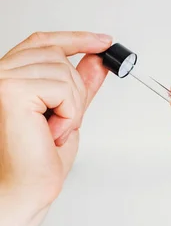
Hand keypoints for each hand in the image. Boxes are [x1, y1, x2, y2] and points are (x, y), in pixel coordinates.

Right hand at [0, 31, 111, 203]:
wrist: (28, 186)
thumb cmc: (39, 159)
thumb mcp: (69, 113)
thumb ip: (81, 85)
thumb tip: (96, 60)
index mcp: (11, 76)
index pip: (43, 42)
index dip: (76, 38)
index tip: (105, 41)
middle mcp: (1, 73)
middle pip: (59, 56)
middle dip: (76, 92)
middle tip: (63, 122)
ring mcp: (2, 79)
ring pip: (64, 72)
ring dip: (72, 106)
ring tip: (54, 129)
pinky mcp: (10, 90)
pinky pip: (63, 88)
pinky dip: (69, 113)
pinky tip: (52, 131)